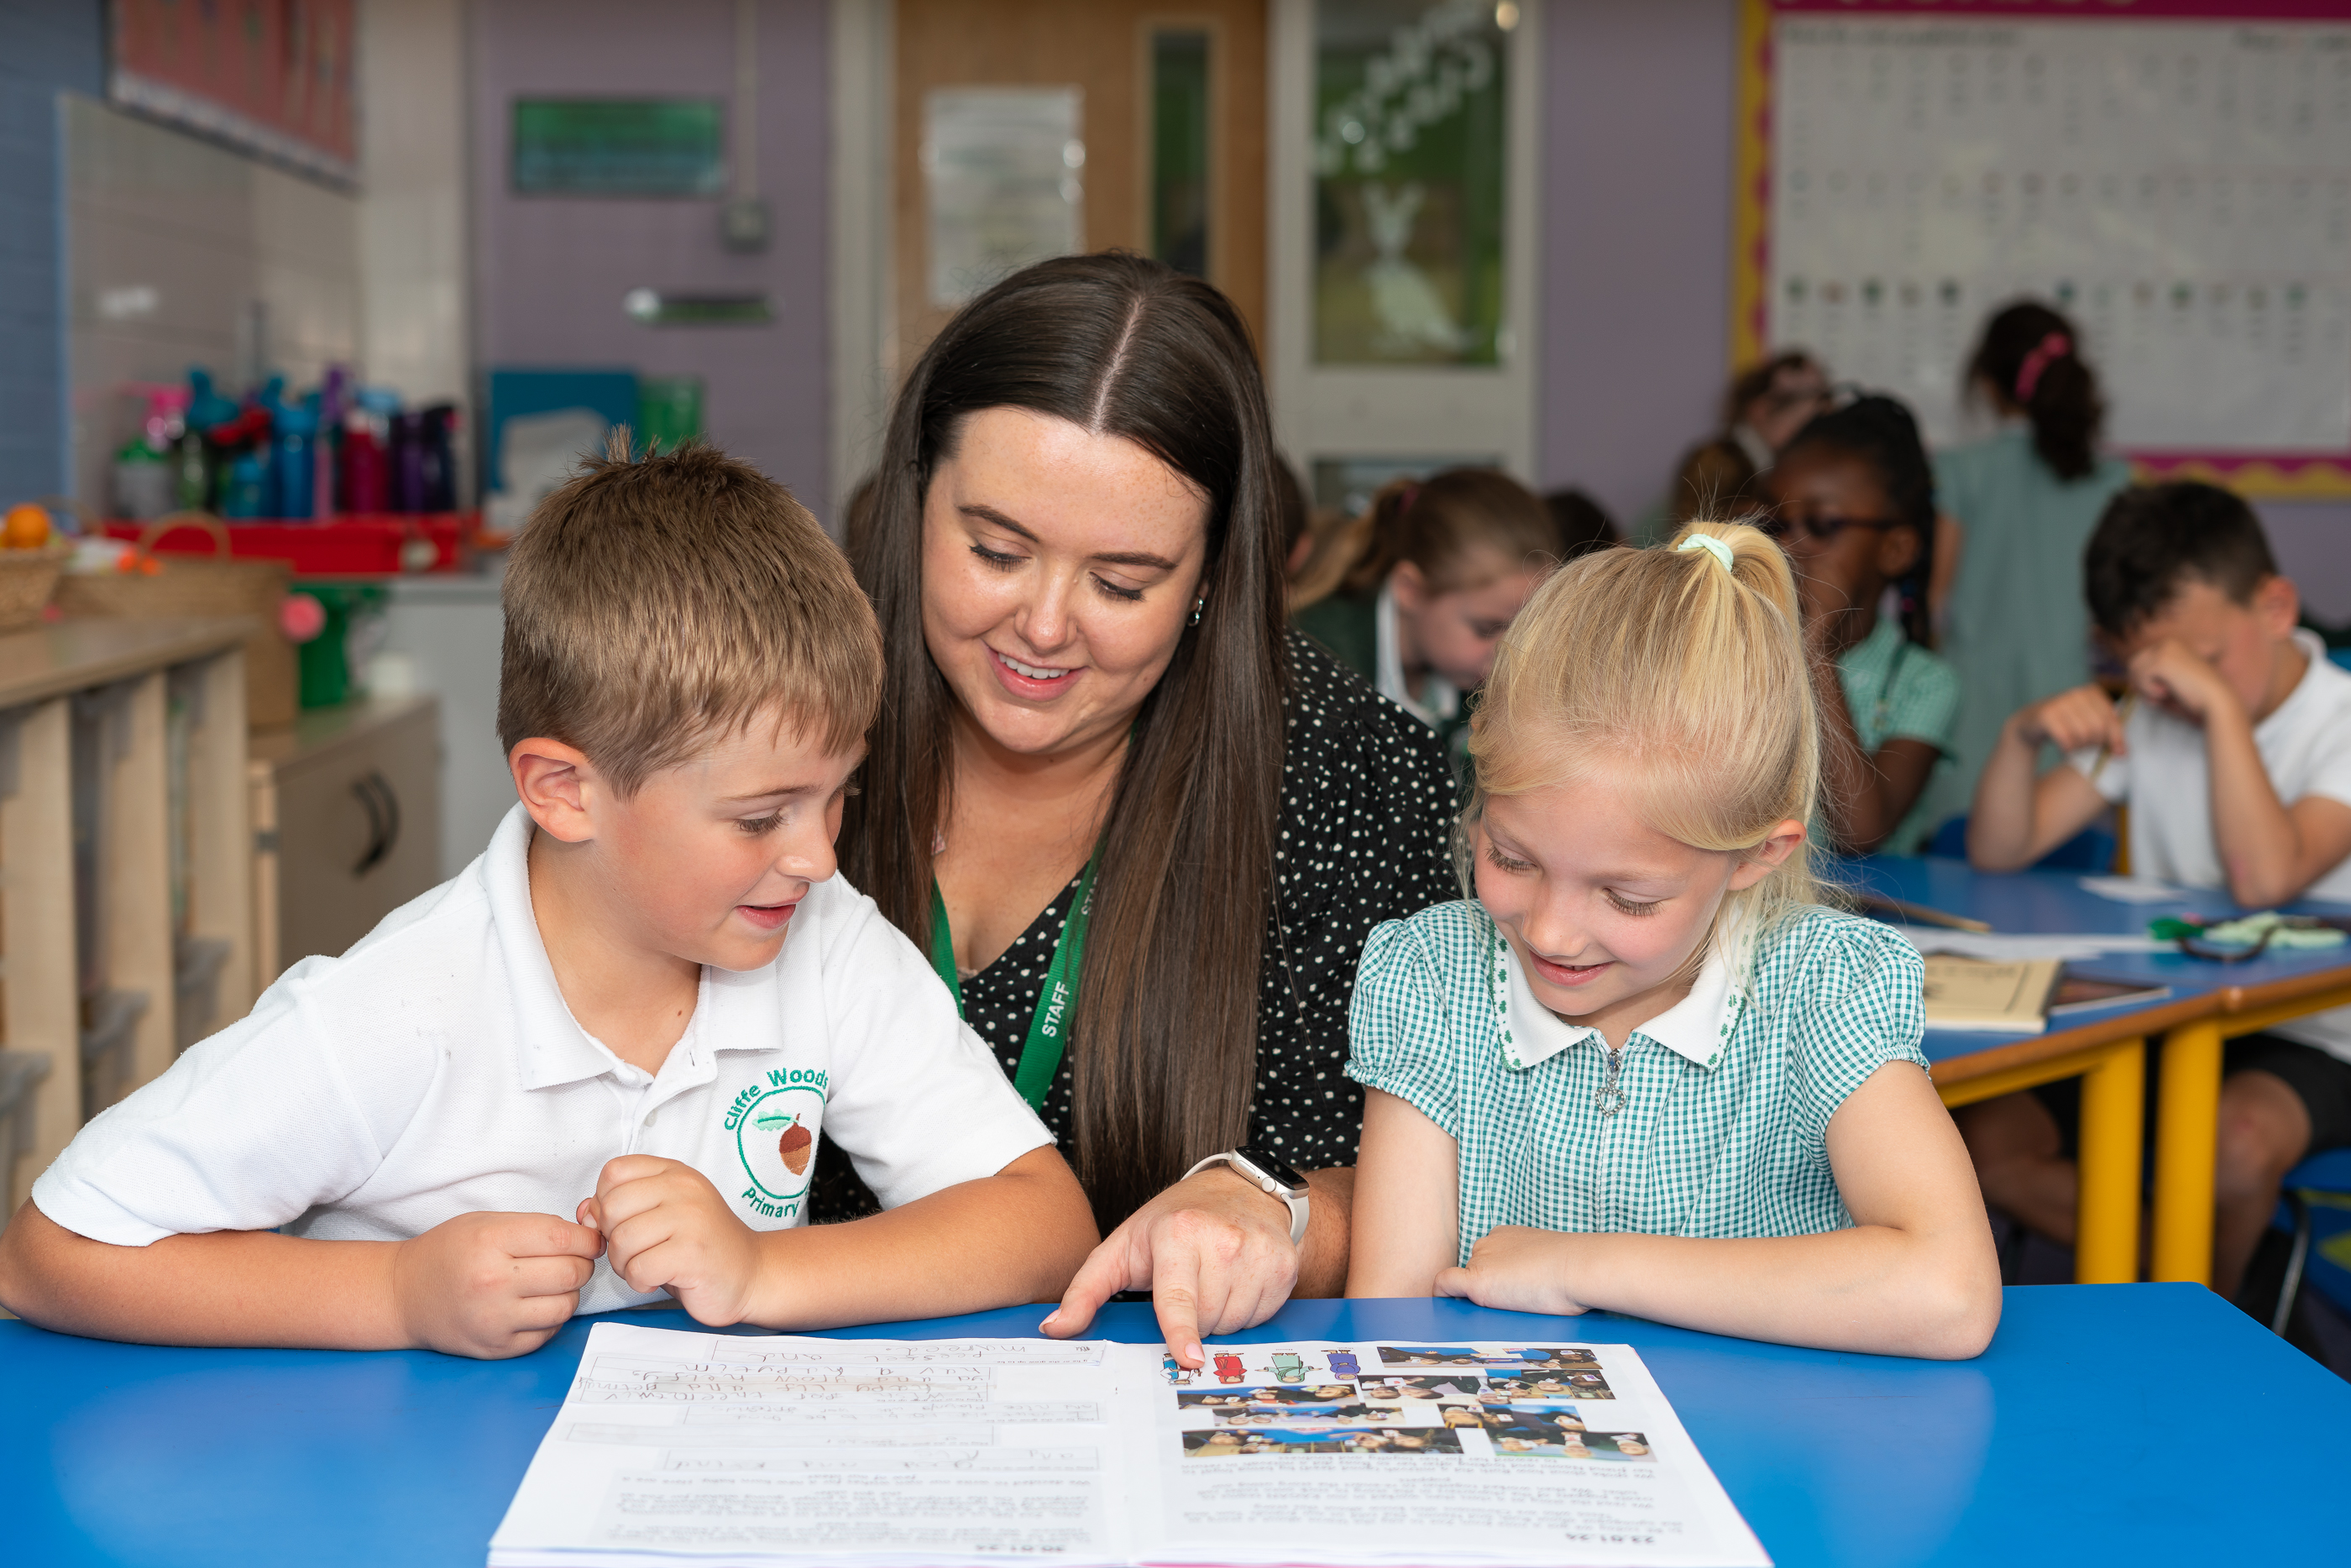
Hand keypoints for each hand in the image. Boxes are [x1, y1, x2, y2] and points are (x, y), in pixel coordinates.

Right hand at [390, 1210, 602, 1358]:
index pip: (562, 1239)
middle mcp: (492, 1282)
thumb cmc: (447, 1253)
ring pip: (566, 1306)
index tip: (590, 1240)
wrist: (403, 1295)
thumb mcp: (486, 1222)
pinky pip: (548, 1333)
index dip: (587, 1238)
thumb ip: (537, 1226)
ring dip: (569, 1293)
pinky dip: (551, 1317)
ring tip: (551, 1283)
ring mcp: (494, 1320)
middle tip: (573, 1260)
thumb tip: (590, 1234)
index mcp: (490, 1241)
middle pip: (571, 1273)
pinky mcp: (496, 1348)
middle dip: (582, 1264)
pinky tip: (535, 1305)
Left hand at [580, 1156, 762, 1326]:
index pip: (614, 1171)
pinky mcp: (693, 1253)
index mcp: (674, 1172)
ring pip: (622, 1240)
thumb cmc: (700, 1247)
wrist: (752, 1274)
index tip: (626, 1222)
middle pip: (612, 1207)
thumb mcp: (661, 1215)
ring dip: (625, 1265)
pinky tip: (659, 1280)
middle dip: (613, 1238)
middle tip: (637, 1252)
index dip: (606, 1202)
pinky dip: (640, 1282)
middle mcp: (684, 1188)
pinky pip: (639, 1268)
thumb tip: (584, 1211)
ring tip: (649, 1267)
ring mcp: (691, 1218)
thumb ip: (622, 1207)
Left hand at [1042, 1167, 1297, 1365]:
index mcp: (1178, 1234)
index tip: (1190, 1359)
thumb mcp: (1124, 1246)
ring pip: (1235, 1324)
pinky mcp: (1285, 1265)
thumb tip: (1055, 1329)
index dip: (1182, 1332)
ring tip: (1213, 1282)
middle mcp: (1223, 1240)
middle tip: (1187, 1287)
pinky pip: (1262, 1316)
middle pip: (1205, 1321)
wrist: (1240, 1190)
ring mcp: (1259, 1253)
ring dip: (1221, 1316)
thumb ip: (1086, 1290)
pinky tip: (1239, 1282)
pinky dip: (1247, 1309)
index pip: (1179, 1297)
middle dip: (1192, 1319)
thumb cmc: (1175, 1222)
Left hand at [1434, 1226, 1593, 1316]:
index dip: (1494, 1275)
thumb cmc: (1574, 1269)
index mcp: (1506, 1235)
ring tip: (1496, 1314)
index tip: (1506, 1291)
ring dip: (1473, 1296)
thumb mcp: (1550, 1261)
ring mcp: (1481, 1261)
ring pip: (1464, 1281)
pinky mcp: (1477, 1282)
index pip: (1488, 1256)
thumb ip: (1533, 1269)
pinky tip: (1447, 1310)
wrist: (1578, 1267)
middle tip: (1505, 1307)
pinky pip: (1445, 1284)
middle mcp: (1489, 1243)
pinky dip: (1442, 1295)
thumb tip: (1533, 1289)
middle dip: (1485, 1287)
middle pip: (1474, 1269)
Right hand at [2014, 683, 2129, 756]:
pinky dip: (2067, 749)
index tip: (2118, 753)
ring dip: (2080, 747)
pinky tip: (2064, 748)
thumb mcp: (2090, 723)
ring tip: (2075, 747)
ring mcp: (2060, 702)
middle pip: (2098, 728)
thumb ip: (2109, 734)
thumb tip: (2123, 754)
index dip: (2116, 739)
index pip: (2112, 720)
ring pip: (2083, 735)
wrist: (2031, 722)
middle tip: (2087, 748)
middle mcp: (2077, 693)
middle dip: (2095, 744)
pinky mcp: (2046, 715)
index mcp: (2092, 692)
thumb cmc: (2067, 724)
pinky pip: (2066, 740)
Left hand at [2127, 637, 2234, 725]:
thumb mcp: (2169, 685)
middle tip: (2161, 696)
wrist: (2217, 702)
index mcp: (2173, 645)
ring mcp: (2165, 649)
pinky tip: (2166, 692)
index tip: (2164, 692)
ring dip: (2145, 688)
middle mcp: (2168, 642)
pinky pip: (2140, 677)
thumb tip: (2129, 682)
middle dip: (2142, 684)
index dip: (2146, 681)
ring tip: (2165, 694)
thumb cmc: (2195, 698)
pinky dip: (2148, 690)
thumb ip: (2148, 681)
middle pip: (2134, 664)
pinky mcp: (2162, 660)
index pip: (2141, 662)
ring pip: (2134, 669)